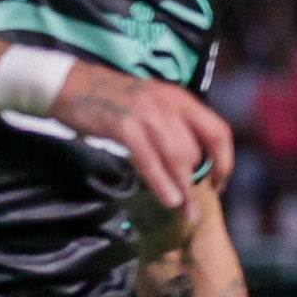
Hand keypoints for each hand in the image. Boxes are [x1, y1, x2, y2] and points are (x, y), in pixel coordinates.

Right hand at [56, 64, 234, 215]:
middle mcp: (169, 104)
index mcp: (182, 100)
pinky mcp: (124, 125)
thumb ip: (175, 129)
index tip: (218, 184)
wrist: (72, 85)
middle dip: (198, 181)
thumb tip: (193, 164)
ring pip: (177, 157)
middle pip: (196, 150)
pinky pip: (149, 160)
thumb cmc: (115, 101)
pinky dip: (162, 183)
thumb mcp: (154, 107)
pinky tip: (169, 199)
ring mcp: (147, 114)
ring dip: (184, 188)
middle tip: (194, 204)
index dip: (224, 162)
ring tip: (186, 211)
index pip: (218, 132)